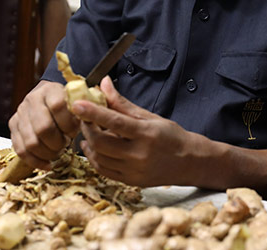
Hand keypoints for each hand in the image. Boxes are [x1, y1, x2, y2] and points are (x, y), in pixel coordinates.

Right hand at [8, 80, 80, 168]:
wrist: (48, 98)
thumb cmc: (67, 105)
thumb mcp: (77, 103)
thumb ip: (83, 111)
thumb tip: (88, 120)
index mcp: (50, 90)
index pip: (58, 106)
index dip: (68, 123)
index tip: (74, 131)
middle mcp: (32, 99)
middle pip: (43, 128)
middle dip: (58, 142)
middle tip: (65, 144)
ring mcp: (20, 113)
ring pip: (31, 142)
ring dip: (48, 153)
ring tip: (57, 152)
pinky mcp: (13, 126)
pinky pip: (20, 150)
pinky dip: (35, 161)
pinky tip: (48, 164)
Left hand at [72, 77, 197, 186]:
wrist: (189, 162)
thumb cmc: (171, 136)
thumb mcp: (149, 116)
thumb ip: (123, 103)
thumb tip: (104, 84)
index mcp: (146, 134)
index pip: (114, 122)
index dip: (93, 113)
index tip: (77, 104)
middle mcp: (139, 155)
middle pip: (101, 142)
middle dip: (87, 127)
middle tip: (83, 117)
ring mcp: (134, 171)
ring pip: (99, 157)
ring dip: (88, 142)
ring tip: (88, 130)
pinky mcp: (130, 182)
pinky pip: (103, 170)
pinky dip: (94, 157)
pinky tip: (93, 147)